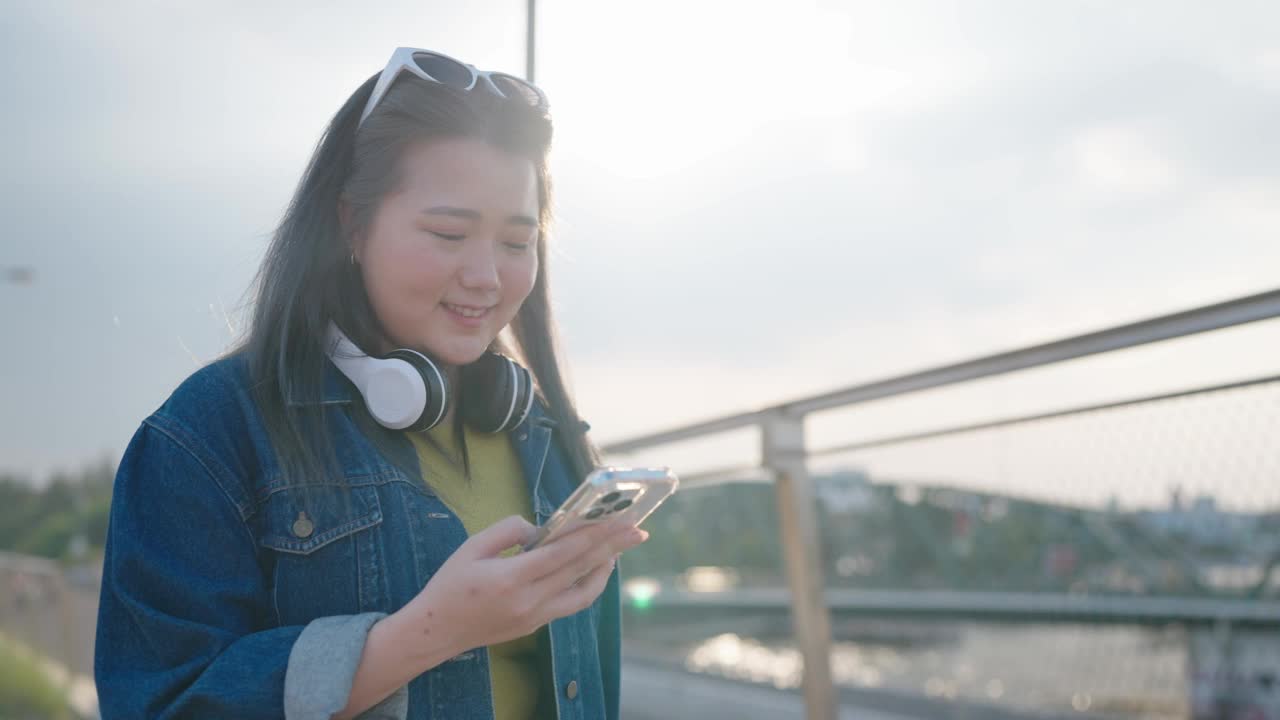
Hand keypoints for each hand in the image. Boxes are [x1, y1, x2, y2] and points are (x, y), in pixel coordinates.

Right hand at [397, 515, 646, 661]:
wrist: (437, 630)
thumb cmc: (451, 583)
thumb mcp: (472, 546)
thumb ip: (508, 530)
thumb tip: (540, 529)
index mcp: (511, 578)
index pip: (563, 553)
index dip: (593, 535)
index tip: (616, 520)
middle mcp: (529, 601)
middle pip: (581, 570)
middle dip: (612, 547)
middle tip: (638, 530)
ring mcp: (536, 617)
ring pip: (583, 593)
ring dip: (605, 569)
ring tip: (618, 549)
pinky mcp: (537, 625)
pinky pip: (571, 603)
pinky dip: (588, 584)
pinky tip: (593, 567)